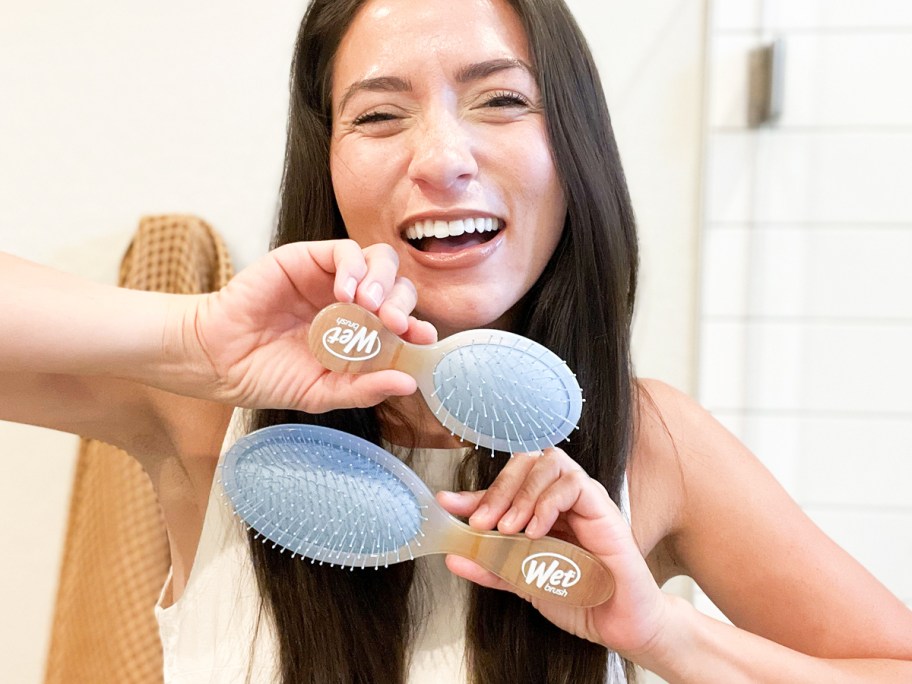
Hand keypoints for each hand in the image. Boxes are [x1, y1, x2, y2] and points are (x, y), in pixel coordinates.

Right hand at [168, 239, 435, 410]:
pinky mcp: (308, 258)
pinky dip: (354, 267)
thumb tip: (408, 384)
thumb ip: (364, 388)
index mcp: (360, 333)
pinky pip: (345, 250)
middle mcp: (351, 302)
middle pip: (397, 287)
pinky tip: (346, 293)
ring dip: (383, 281)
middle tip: (393, 325)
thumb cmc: (269, 376)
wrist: (220, 360)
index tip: (423, 339)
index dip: (417, 326)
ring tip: (369, 308)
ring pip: (378, 261)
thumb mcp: (323, 392)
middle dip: (403, 304)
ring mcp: (330, 278)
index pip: (402, 321)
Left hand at [437, 448, 670, 656]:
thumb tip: (454, 556)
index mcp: (543, 510)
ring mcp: (585, 500)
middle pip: (527, 462)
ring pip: (550, 463)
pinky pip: (575, 485)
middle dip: (498, 488)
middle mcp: (563, 499)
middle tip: (480, 522)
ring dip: (522, 493)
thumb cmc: (581, 599)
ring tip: (508, 528)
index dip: (475, 493)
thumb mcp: (523, 582)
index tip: (447, 504)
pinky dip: (549, 503)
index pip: (506, 486)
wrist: (620, 625)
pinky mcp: (604, 509)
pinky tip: (536, 531)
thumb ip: (491, 568)